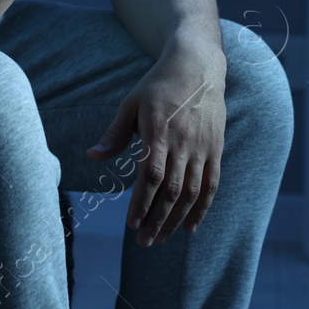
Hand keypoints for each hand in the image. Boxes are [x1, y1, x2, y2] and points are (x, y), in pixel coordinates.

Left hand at [86, 41, 225, 246]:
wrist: (198, 66)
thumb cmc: (159, 85)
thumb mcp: (132, 104)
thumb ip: (115, 134)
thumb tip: (93, 157)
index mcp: (159, 132)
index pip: (151, 176)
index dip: (141, 203)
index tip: (131, 224)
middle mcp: (183, 143)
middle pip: (171, 191)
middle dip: (157, 220)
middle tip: (143, 242)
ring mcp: (202, 148)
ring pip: (191, 193)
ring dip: (176, 220)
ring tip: (160, 239)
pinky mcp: (215, 150)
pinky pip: (211, 185)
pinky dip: (202, 208)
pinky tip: (190, 228)